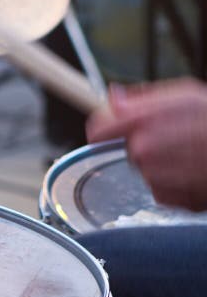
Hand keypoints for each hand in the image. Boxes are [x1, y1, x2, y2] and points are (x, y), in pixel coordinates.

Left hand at [87, 78, 206, 210]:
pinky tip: (197, 172)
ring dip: (163, 165)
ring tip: (192, 154)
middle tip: (177, 137)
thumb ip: (142, 99)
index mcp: (144, 120)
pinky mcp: (174, 199)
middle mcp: (145, 151)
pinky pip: (163, 191)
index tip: (111, 128)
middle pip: (128, 150)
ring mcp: (158, 178)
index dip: (105, 127)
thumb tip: (114, 97)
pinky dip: (176, 184)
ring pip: (146, 171)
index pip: (100, 128)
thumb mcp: (186, 97)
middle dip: (146, 143)